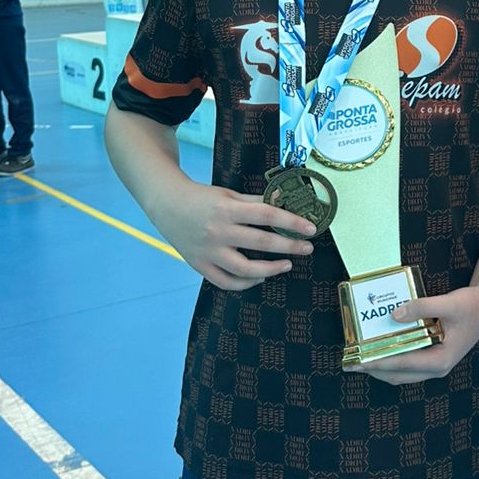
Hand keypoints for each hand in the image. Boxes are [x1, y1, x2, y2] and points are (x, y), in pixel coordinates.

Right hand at [151, 181, 316, 291]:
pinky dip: (246, 283)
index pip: (267, 216)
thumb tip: (285, 200)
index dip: (291, 223)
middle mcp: (217, 232)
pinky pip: (227, 282)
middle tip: (306, 248)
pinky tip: (261, 277)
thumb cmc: (202, 198)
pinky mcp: (200, 266)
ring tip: (287, 264)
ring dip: (270, 270)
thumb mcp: (229, 194)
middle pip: (260, 244)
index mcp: (227, 209)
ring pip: (245, 270)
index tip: (311, 228)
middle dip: (289, 247)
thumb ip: (257, 201)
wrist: (167, 205)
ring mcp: (208, 252)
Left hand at [351, 285, 478, 383]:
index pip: (401, 364)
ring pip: (401, 373)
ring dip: (381, 366)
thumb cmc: (471, 305)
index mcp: (441, 360)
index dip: (376, 363)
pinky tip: (381, 347)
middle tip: (350, 362)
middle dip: (373, 369)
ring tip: (360, 357)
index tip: (355, 362)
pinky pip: (408, 364)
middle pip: (397, 374)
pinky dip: (392, 359)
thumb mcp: (447, 303)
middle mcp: (438, 368)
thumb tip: (394, 314)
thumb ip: (420, 307)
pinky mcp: (434, 358)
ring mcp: (436, 365)